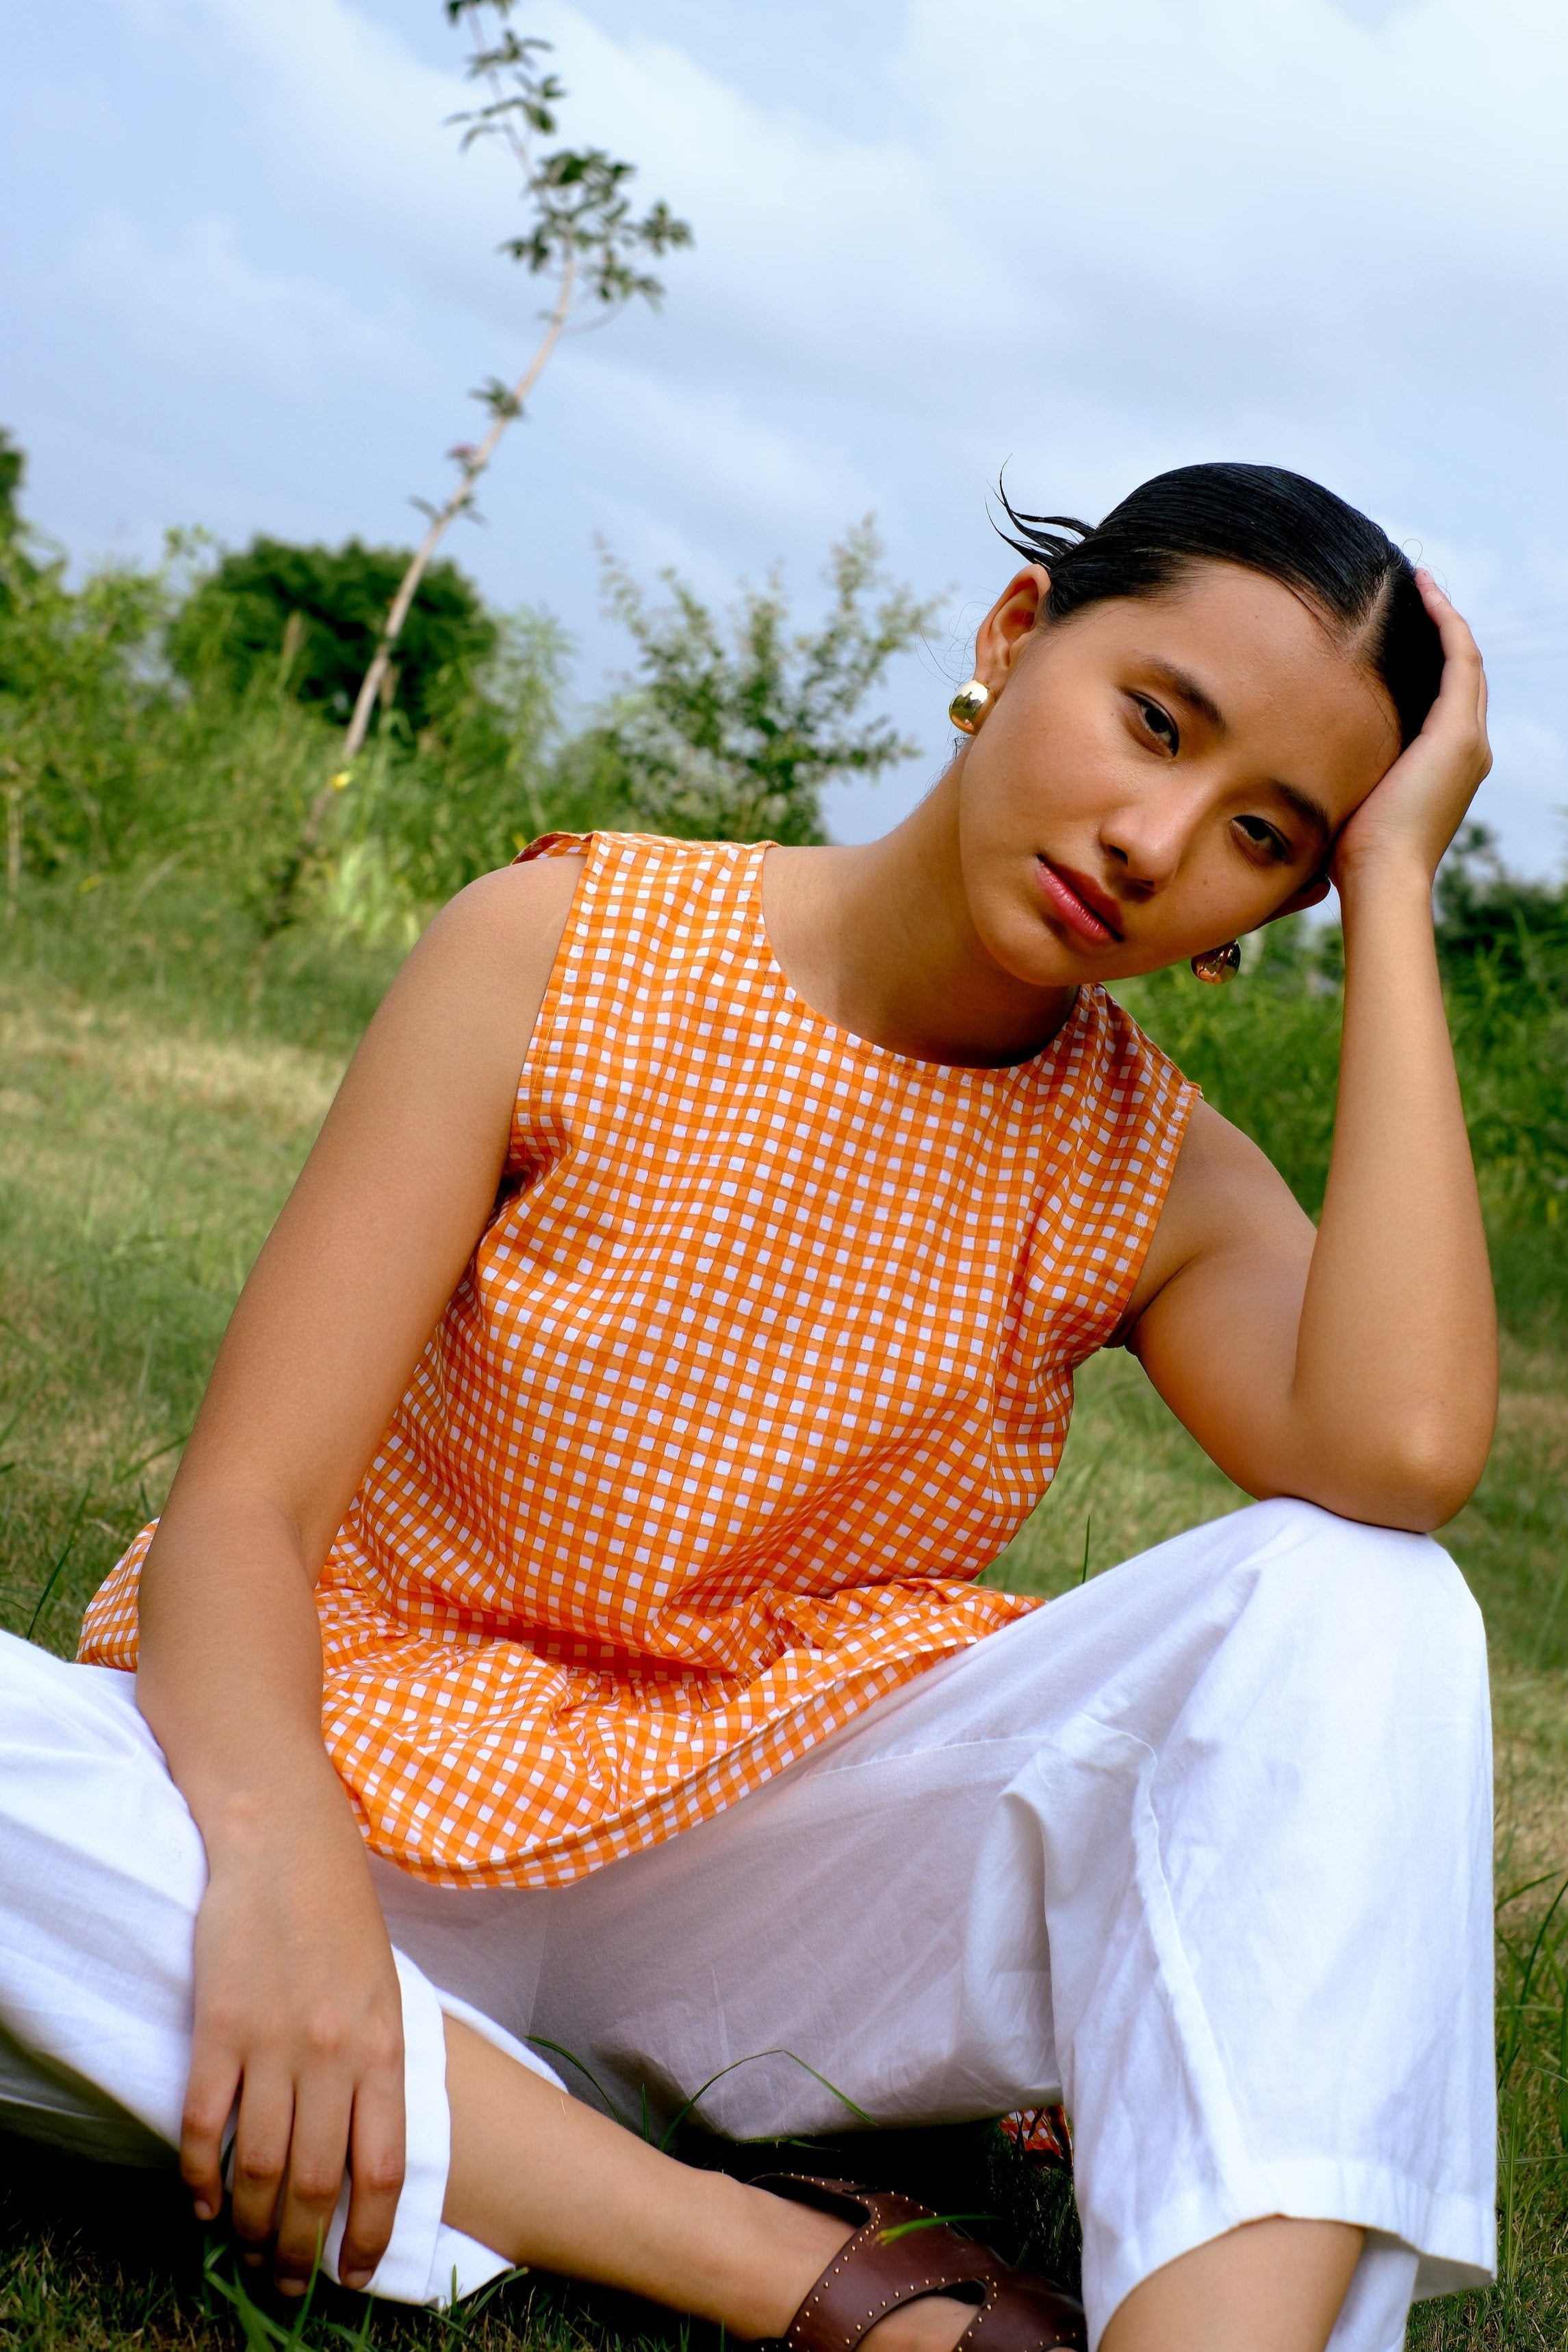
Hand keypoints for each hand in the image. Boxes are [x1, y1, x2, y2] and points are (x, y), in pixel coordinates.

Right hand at [180, 1770, 405, 2295]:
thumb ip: (377, 2059)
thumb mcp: (383, 1985)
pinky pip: (206, 2124)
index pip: (384, 2166)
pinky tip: (203, 2203)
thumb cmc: (340, 1910)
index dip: (371, 2232)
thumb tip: (369, 2135)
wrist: (286, 1839)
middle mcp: (332, 2053)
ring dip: (253, 2224)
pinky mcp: (219, 2025)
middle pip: (319, 2183)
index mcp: (384, 2044)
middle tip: (290, 2285)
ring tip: (248, 2254)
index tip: (355, 2273)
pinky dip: (202, 2176)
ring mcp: (273, 2042)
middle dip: (305, 2249)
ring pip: (263, 2167)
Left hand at [1332, 570, 1490, 893]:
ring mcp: (1467, 741)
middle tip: (1417, 593)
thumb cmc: (1352, 857)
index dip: (1430, 661)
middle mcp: (1466, 750)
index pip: (1444, 700)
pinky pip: (1459, 659)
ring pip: (1465, 660)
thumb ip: (1342, 774)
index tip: (1400, 630)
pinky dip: (1446, 622)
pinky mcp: (1456, 733)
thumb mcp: (1349, 801)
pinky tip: (1426, 593)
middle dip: (1442, 631)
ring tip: (1421, 584)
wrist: (1378, 880)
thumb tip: (1297, 763)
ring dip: (1446, 617)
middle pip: (1461, 675)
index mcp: (1444, 767)